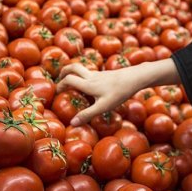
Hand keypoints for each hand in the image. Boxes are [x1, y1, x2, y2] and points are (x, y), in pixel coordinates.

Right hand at [56, 59, 180, 125]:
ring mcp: (99, 74)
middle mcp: (91, 76)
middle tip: (60, 79)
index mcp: (88, 84)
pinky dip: (85, 77)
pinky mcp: (106, 74)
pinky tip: (90, 87)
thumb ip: (87, 115)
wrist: (135, 78)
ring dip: (74, 73)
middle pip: (73, 67)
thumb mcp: (103, 107)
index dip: (60, 85)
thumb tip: (72, 123)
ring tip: (72, 83)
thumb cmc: (119, 93)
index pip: (68, 80)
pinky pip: (91, 73)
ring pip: (82, 69)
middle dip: (64, 71)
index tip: (57, 93)